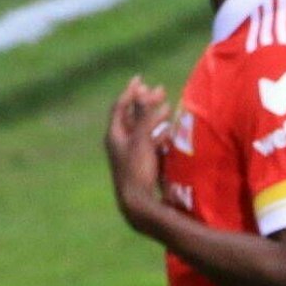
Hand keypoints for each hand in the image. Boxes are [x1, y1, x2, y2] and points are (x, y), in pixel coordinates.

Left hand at [105, 76, 171, 226]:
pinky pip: (149, 146)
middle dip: (145, 104)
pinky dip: (159, 137)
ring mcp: (130, 156)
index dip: (130, 92)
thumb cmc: (137, 170)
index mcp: (115, 135)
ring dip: (154, 120)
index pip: (120, 107)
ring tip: (168, 110)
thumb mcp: (141, 139)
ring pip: (142, 132)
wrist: (138, 205)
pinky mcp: (141, 168)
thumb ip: (144, 115)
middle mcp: (120, 144)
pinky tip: (170, 136)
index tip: (141, 80)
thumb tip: (146, 92)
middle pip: (132, 118)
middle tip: (158, 92)